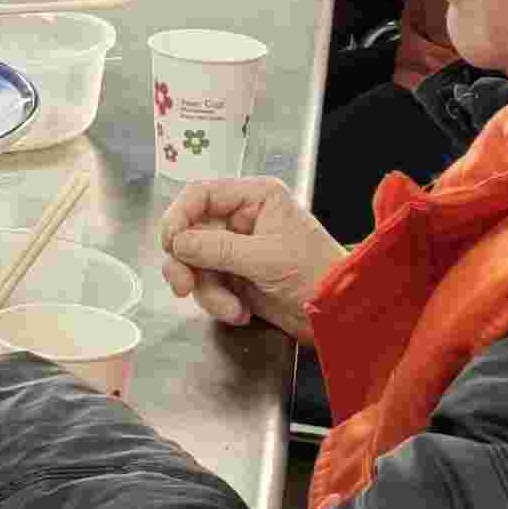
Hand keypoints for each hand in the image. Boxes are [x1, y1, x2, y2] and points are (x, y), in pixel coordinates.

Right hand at [159, 175, 342, 337]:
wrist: (337, 313)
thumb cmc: (316, 273)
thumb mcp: (266, 257)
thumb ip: (218, 248)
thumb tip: (178, 243)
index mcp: (256, 198)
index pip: (201, 194)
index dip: (178, 216)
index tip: (170, 243)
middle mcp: (242, 219)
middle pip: (190, 231)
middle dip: (186, 263)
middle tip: (182, 285)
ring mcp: (236, 249)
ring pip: (194, 263)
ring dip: (207, 290)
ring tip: (232, 308)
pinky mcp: (235, 277)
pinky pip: (207, 285)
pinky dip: (218, 303)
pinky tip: (241, 312)